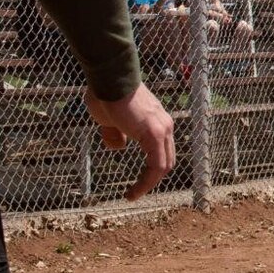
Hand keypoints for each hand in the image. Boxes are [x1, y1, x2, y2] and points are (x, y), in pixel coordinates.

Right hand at [85, 84, 175, 199]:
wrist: (109, 77)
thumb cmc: (107, 94)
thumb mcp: (109, 120)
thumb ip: (116, 133)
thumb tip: (119, 146)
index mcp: (157, 122)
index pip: (162, 152)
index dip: (151, 170)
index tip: (137, 184)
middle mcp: (165, 125)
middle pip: (166, 160)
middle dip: (151, 179)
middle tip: (136, 192)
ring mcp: (162, 128)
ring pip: (163, 165)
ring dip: (148, 183)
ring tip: (133, 195)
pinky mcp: (154, 132)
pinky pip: (156, 164)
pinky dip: (147, 181)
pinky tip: (134, 191)